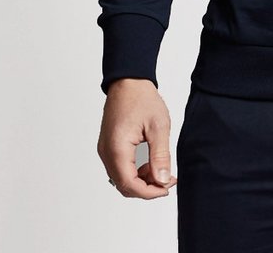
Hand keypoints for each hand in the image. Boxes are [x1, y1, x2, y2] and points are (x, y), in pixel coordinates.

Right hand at [97, 78, 177, 198]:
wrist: (128, 81)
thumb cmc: (141, 98)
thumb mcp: (158, 126)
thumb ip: (160, 155)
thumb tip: (163, 180)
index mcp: (117, 148)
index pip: (130, 184)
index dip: (149, 192)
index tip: (167, 188)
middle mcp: (106, 152)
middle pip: (123, 185)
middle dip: (146, 188)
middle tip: (167, 181)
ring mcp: (105, 150)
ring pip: (120, 178)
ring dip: (140, 180)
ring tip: (160, 170)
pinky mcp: (108, 146)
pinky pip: (119, 168)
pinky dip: (134, 171)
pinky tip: (149, 163)